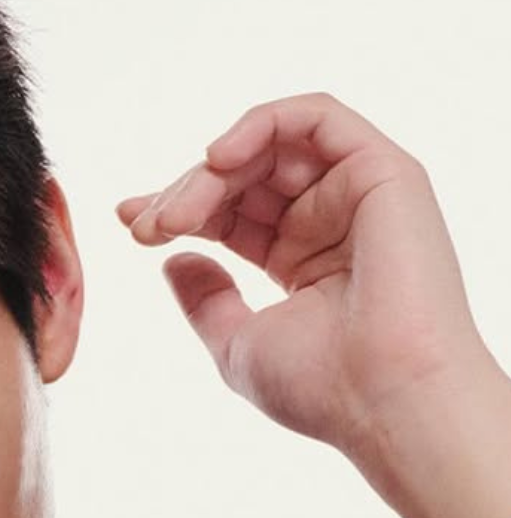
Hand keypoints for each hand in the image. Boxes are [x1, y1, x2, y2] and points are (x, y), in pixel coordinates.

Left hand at [116, 93, 505, 464]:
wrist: (386, 400)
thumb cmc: (323, 388)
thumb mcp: (238, 343)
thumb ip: (205, 299)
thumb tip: (173, 259)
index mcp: (303, 260)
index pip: (232, 213)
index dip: (178, 207)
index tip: (131, 222)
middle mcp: (333, 221)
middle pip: (245, 176)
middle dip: (185, 192)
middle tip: (148, 228)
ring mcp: (360, 194)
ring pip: (272, 146)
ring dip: (212, 169)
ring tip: (178, 213)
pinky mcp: (385, 172)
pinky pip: (317, 117)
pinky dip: (262, 124)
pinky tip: (218, 158)